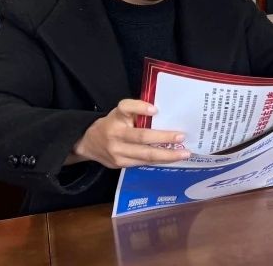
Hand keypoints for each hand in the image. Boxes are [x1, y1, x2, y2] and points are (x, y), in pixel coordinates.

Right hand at [70, 99, 188, 168]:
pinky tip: (172, 159)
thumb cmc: (113, 123)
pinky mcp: (120, 164)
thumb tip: (163, 112)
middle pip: (141, 136)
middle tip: (181, 137)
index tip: (155, 109)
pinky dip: (159, 161)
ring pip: (145, 155)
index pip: (126, 108)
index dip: (140, 108)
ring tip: (183, 153)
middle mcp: (115, 134)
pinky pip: (143, 163)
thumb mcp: (120, 112)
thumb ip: (137, 111)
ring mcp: (117, 152)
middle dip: (163, 138)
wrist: (89, 143)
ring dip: (166, 155)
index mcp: (116, 116)